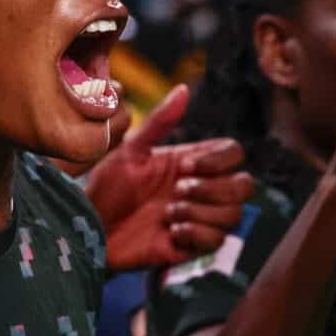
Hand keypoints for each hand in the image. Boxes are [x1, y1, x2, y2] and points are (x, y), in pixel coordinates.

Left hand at [86, 84, 256, 270]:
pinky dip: (196, 234)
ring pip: (234, 214)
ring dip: (200, 212)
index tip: (184, 166)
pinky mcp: (193, 246)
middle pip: (245, 185)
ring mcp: (200, 218)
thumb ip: (160, 122)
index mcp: (193, 163)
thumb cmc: (106, 187)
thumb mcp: (130, 151)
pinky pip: (217, 240)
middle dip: (214, 188)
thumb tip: (184, 89)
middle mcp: (202, 189)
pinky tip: (170, 232)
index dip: (218, 160)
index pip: (234, 153)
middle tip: (178, 191)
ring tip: (167, 214)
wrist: (90, 229)